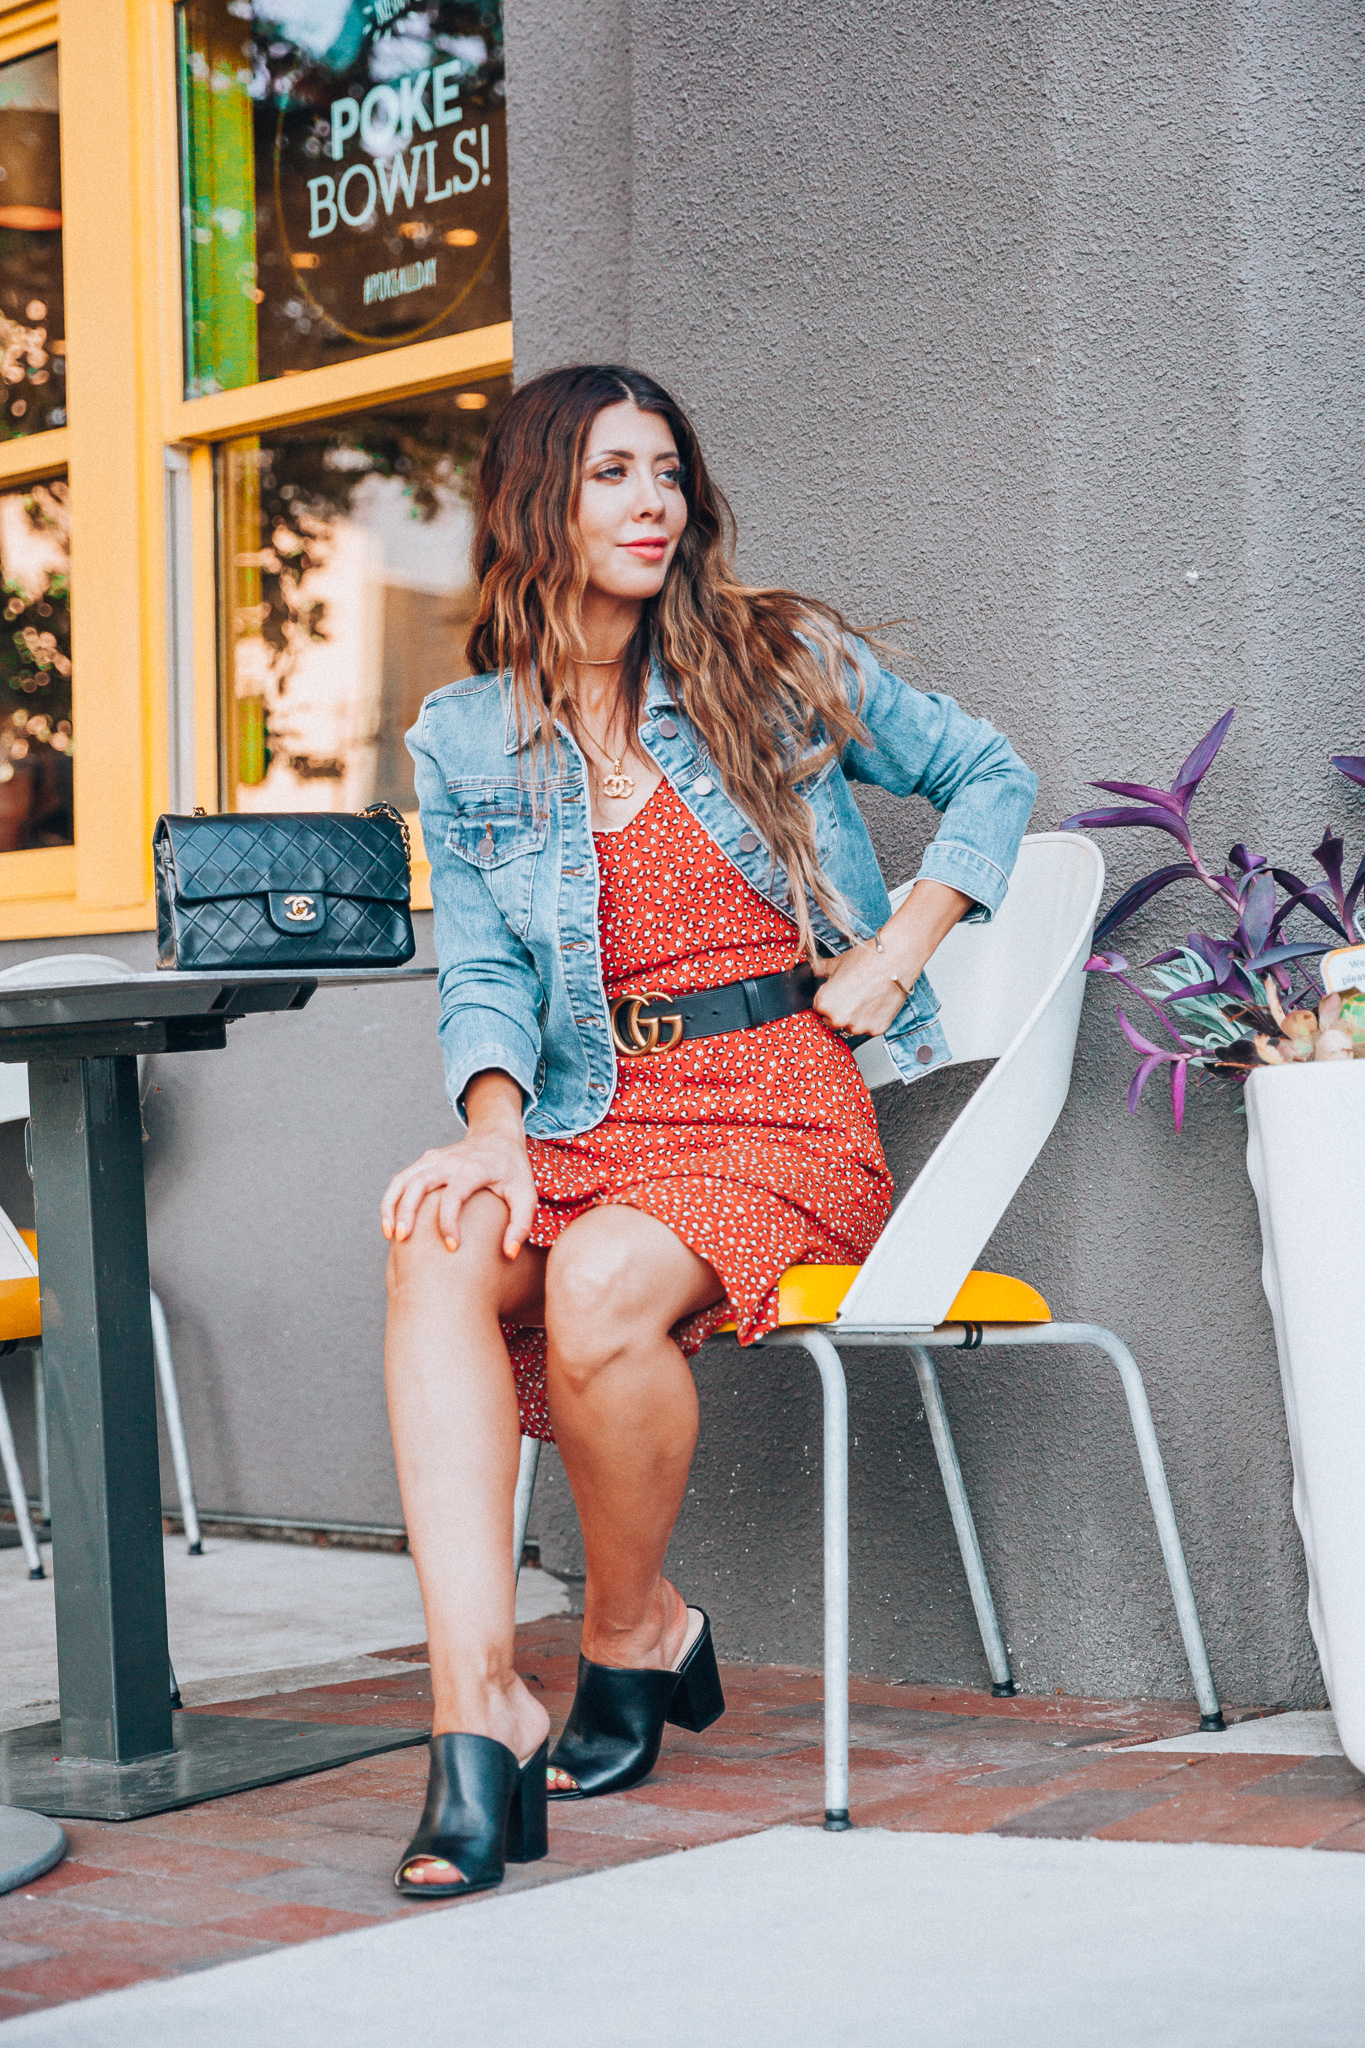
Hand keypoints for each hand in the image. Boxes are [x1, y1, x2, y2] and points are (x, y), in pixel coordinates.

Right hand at [380, 1072, 535, 1257]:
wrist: (498, 1136)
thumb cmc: (513, 1171)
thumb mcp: (527, 1195)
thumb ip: (521, 1225)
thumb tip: (509, 1254)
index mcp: (475, 1168)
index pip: (454, 1195)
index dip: (449, 1222)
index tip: (452, 1247)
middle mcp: (450, 1160)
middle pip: (419, 1183)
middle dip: (408, 1211)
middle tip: (404, 1240)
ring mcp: (434, 1158)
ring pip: (404, 1179)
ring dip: (392, 1206)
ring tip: (391, 1235)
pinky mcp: (425, 1161)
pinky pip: (401, 1179)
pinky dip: (391, 1200)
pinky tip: (391, 1224)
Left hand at [813, 943, 913, 1039]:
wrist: (895, 960)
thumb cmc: (866, 960)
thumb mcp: (836, 963)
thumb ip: (820, 970)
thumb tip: (811, 967)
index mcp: (824, 1004)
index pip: (818, 1008)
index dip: (828, 999)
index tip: (837, 992)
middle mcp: (839, 1019)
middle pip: (832, 1021)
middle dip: (838, 1011)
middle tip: (852, 995)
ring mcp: (858, 1027)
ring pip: (851, 1027)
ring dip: (855, 1018)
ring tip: (865, 998)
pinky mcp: (876, 1029)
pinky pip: (869, 1028)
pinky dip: (871, 1019)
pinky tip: (876, 1003)